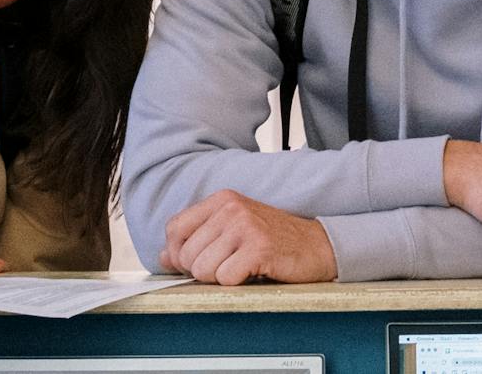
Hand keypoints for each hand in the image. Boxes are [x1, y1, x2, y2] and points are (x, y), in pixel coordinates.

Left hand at [160, 190, 337, 285]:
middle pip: (186, 254)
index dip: (178, 253)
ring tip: (242, 268)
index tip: (194, 262)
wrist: (317, 246)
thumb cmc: (273, 240)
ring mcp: (245, 226)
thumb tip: (164, 257)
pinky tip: (253, 271)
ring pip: (203, 269)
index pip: (174, 228)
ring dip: (220, 278)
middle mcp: (231, 207)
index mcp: (221, 199)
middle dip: (201, 270)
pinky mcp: (259, 247)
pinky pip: (226, 278)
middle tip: (227, 267)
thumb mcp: (232, 231)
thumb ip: (197, 240)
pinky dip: (237, 283)